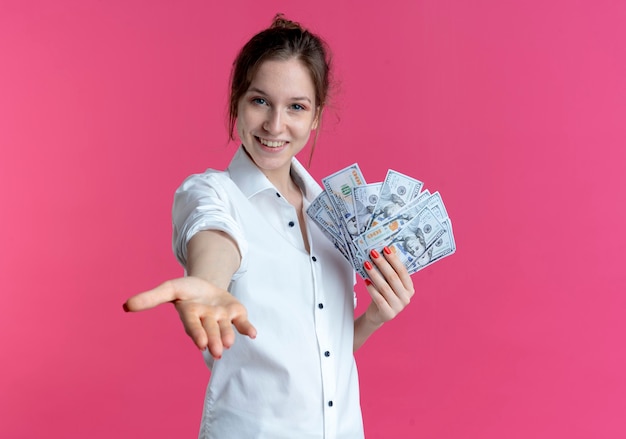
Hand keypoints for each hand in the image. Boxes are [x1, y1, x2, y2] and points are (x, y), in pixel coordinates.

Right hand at [123, 276, 255, 358]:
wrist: (207, 286)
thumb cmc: (186, 291)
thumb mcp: (170, 289)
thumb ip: (151, 298)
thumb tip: (125, 306)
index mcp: (191, 316)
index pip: (194, 326)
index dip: (198, 334)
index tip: (201, 344)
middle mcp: (207, 320)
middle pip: (212, 330)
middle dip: (215, 340)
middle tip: (219, 352)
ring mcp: (222, 318)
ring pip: (226, 328)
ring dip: (229, 336)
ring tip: (230, 343)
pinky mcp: (236, 314)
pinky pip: (242, 323)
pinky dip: (247, 328)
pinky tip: (253, 334)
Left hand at [362, 246, 414, 326]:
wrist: (378, 315)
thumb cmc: (384, 296)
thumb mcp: (389, 284)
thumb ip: (390, 271)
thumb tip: (386, 251)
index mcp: (409, 288)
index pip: (402, 271)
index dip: (393, 259)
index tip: (385, 249)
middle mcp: (406, 297)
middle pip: (393, 277)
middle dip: (382, 264)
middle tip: (373, 254)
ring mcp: (398, 307)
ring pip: (384, 287)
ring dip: (374, 274)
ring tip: (366, 265)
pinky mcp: (388, 313)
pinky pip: (378, 298)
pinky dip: (371, 289)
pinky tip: (365, 281)